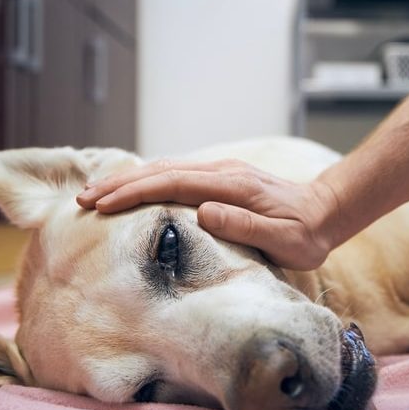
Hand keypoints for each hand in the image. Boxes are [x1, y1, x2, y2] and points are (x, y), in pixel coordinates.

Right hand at [76, 159, 341, 269]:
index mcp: (232, 186)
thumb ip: (245, 225)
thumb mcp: (284, 240)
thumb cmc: (306, 234)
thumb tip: (203, 211)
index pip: (172, 184)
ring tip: (94, 194)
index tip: (103, 205)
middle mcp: (222, 172)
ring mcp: (220, 172)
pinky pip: (174, 174)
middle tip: (82, 198)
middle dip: (118, 184)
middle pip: (160, 170)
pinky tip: (128, 188)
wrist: (326, 211)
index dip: (135, 193)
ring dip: (127, 180)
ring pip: (164, 169)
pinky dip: (145, 179)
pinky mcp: (219, 178)